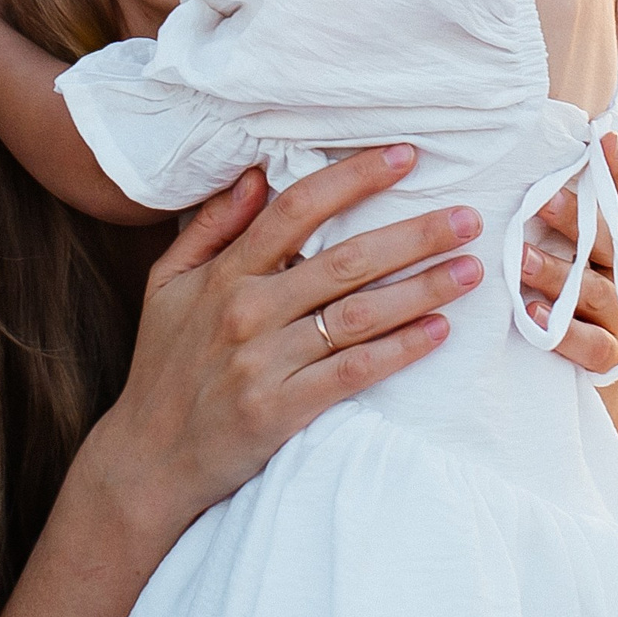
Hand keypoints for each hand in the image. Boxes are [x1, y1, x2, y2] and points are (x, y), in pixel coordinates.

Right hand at [83, 146, 482, 539]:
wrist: (147, 459)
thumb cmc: (162, 367)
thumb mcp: (166, 286)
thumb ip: (211, 228)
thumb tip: (255, 175)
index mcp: (224, 275)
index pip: (296, 210)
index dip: (354, 178)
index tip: (404, 157)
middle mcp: (248, 312)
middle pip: (346, 260)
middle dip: (415, 235)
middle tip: (468, 217)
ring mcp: (266, 362)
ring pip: (360, 315)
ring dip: (423, 289)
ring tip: (471, 270)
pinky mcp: (283, 410)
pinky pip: (354, 372)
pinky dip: (400, 350)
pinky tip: (438, 330)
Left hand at [518, 131, 617, 375]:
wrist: (605, 389)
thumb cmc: (585, 301)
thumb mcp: (590, 247)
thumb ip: (595, 193)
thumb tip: (615, 116)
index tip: (605, 136)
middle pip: (611, 239)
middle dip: (576, 219)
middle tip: (540, 199)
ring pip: (594, 289)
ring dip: (556, 274)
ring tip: (519, 260)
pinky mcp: (612, 358)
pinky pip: (591, 344)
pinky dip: (563, 332)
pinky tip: (533, 317)